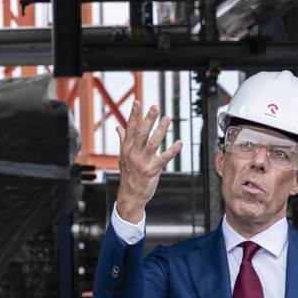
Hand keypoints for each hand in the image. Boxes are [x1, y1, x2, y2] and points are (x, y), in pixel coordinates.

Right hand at [114, 100, 182, 222]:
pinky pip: (164, 158)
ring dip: (161, 130)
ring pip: (153, 143)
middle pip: (141, 133)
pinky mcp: (152, 170)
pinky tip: (179, 143)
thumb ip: (123, 140)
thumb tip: (118, 127)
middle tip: (155, 107)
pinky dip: (172, 150)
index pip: (130, 129)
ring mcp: (143, 162)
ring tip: (168, 119)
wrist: (130, 196)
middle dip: (148, 119)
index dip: (134, 115)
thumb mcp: (122, 157)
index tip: (137, 102)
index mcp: (127, 148)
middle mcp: (134, 154)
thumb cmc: (128, 175)